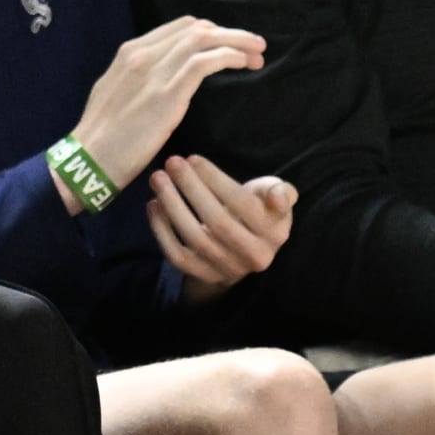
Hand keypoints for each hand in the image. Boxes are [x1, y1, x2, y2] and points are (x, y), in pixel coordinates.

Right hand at [54, 15, 264, 212]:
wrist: (90, 158)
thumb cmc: (103, 135)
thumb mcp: (117, 92)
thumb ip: (140, 79)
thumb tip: (163, 79)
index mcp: (130, 52)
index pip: (179, 27)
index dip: (211, 32)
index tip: (230, 45)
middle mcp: (141, 53)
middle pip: (196, 28)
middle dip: (229, 34)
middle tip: (253, 48)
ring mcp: (154, 71)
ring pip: (203, 39)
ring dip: (236, 42)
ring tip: (257, 54)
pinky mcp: (167, 93)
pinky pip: (205, 62)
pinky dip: (228, 57)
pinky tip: (243, 63)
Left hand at [147, 154, 294, 301]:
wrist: (244, 248)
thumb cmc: (258, 210)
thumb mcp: (273, 196)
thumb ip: (281, 191)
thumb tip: (277, 196)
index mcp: (275, 233)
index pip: (244, 205)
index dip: (216, 181)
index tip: (193, 158)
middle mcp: (255, 256)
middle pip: (218, 221)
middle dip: (191, 188)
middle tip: (171, 162)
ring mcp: (229, 269)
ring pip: (196, 238)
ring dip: (172, 205)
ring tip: (158, 178)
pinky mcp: (205, 276)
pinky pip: (178, 256)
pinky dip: (162, 230)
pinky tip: (153, 205)